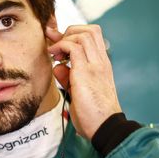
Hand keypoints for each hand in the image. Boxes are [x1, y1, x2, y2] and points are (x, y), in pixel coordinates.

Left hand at [46, 23, 121, 140]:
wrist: (105, 127)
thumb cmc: (93, 115)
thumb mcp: (78, 92)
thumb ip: (69, 77)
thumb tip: (58, 67)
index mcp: (102, 65)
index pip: (93, 37)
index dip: (75, 34)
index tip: (59, 44)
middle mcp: (101, 62)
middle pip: (90, 30)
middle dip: (69, 31)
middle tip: (56, 44)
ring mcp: (95, 65)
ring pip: (83, 34)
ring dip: (64, 39)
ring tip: (54, 53)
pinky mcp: (86, 72)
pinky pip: (73, 47)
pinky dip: (61, 46)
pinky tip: (53, 57)